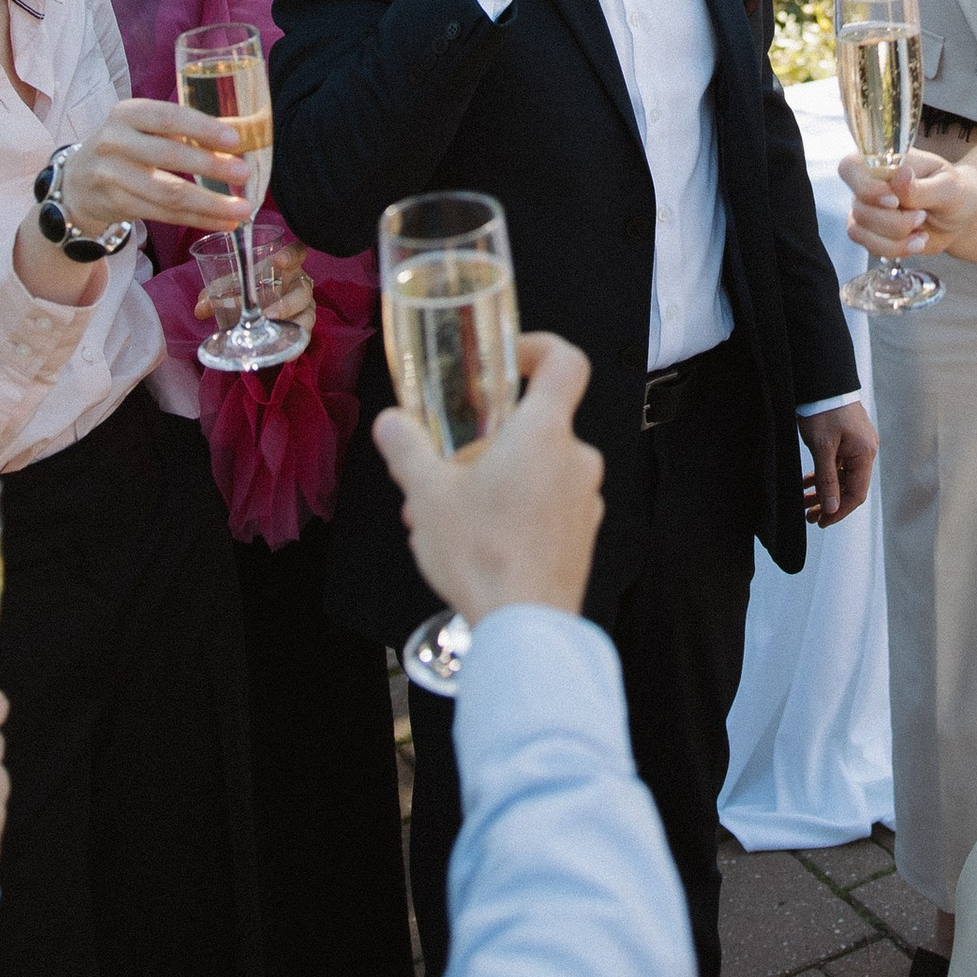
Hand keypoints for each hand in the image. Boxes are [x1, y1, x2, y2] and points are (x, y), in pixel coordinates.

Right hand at [58, 97, 258, 237]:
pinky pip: (164, 215)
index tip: (235, 139)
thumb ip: (188, 128)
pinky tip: (223, 221)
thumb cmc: (127, 146)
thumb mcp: (147, 127)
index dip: (202, 128)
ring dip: (209, 203)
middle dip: (210, 166)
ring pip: (167, 193)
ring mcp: (111, 176)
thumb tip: (246, 130)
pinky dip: (197, 219)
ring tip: (243, 208)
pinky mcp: (116, 205)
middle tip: (244, 173)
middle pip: (168, 156)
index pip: (168, 117)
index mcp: (128, 113)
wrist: (77, 180)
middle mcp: (115, 141)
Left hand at [195, 237, 315, 339]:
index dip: (291, 255)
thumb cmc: (250, 287)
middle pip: (303, 290)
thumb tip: (200, 308)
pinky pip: (303, 337)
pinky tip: (286, 356)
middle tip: (268, 314)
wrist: (261, 305)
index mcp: (287, 267)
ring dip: (293, 326)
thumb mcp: (232, 286)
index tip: (279, 261)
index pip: (297, 253)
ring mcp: (305, 307)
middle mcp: (299, 285)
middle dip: (288, 303)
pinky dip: (295, 347)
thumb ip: (216, 292)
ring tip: (274, 333)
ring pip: (308, 315)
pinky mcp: (302, 327)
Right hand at [374, 331, 602, 619]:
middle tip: (450, 464)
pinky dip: (518, 509)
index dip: (539, 349)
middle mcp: (576, 459)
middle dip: (491, 439)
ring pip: (540, 468)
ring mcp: (585, 500)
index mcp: (544, 433)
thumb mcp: (427, 495)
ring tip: (451, 512)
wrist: (525, 627)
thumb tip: (391, 422)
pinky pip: (550, 504)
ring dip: (499, 478)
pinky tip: (478, 539)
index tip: (508, 361)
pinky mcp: (582, 535)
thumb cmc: (483, 556)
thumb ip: (407, 449)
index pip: (565, 363)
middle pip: (538, 424)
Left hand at [801, 401, 876, 526]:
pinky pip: (838, 464)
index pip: (856, 494)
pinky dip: (824, 475)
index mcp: (864, 454)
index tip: (821, 522)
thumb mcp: (822, 448)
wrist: (822, 380)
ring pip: (842, 476)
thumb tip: (831, 508)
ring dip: (824, 490)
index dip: (839, 511)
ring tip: (805, 502)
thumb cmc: (823, 410)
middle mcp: (865, 450)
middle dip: (829, 503)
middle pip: (849, 487)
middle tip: (809, 517)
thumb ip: (827, 479)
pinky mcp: (848, 438)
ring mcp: (857, 444)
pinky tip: (808, 482)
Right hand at [841, 144, 972, 264]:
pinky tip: (916, 242)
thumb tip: (900, 174)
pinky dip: (895, 249)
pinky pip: (869, 247)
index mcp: (884, 161)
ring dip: (895, 238)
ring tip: (921, 232)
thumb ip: (921, 186)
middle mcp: (868, 184)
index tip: (894, 200)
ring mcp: (866, 210)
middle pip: (859, 206)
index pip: (850, 167)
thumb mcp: (947, 187)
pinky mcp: (870, 233)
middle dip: (894, 221)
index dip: (865, 187)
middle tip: (922, 216)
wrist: (959, 216)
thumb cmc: (953, 191)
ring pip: (860, 230)